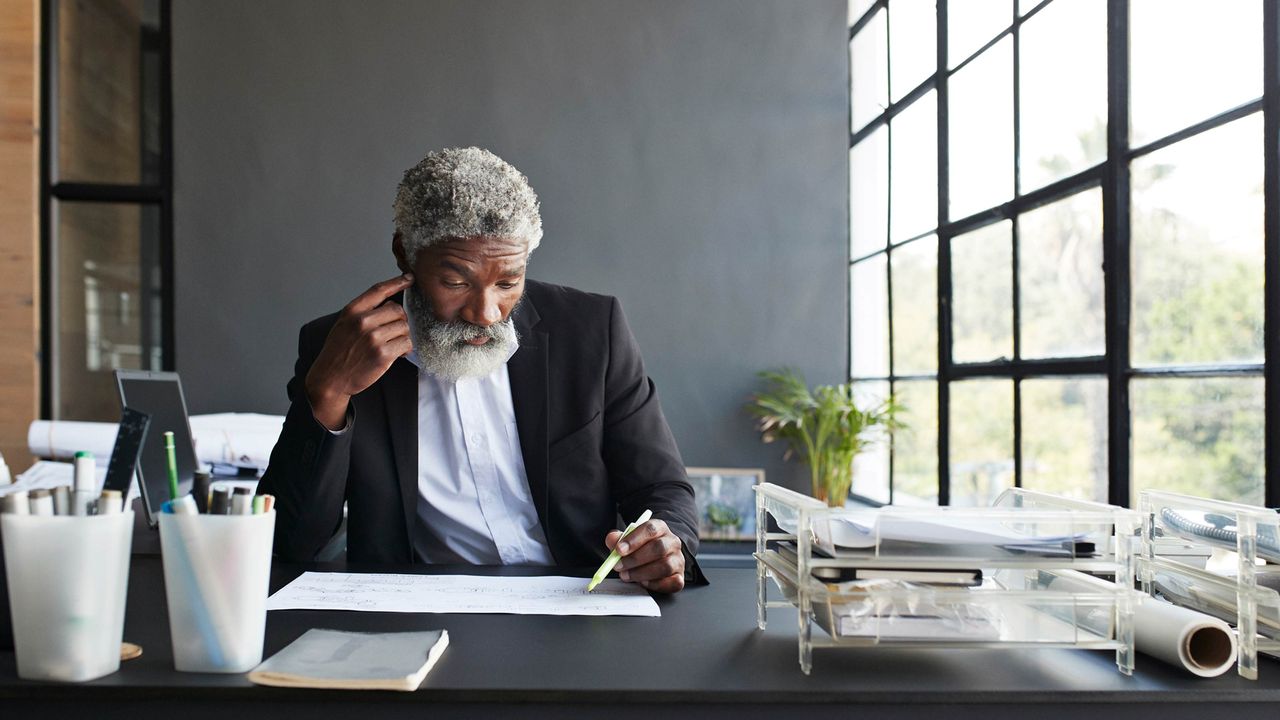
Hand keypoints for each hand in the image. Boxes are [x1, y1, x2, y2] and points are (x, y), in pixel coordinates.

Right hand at [305, 273, 415, 429]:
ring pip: (404, 327)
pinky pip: (406, 343)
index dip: (397, 282)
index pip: (379, 290)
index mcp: (353, 311)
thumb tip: (390, 303)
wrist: (330, 378)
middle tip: (393, 331)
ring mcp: (374, 338)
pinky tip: (398, 353)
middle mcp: (363, 322)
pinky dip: (405, 348)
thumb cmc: (338, 351)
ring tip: (393, 344)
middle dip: (400, 320)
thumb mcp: (344, 323)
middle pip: (398, 310)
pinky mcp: (383, 355)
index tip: (409, 278)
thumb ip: (363, 311)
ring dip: (403, 335)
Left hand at [605, 519, 684, 593]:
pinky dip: (656, 584)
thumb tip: (612, 540)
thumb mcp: (628, 539)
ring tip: (627, 575)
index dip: (634, 540)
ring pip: (665, 566)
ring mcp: (678, 559)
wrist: (657, 557)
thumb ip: (618, 538)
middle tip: (619, 566)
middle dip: (635, 559)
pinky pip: (672, 582)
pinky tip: (643, 582)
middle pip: (658, 548)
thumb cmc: (641, 548)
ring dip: (642, 573)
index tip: (619, 550)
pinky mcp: (680, 576)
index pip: (650, 529)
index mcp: (660, 528)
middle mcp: (672, 542)